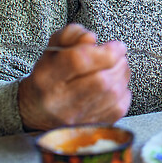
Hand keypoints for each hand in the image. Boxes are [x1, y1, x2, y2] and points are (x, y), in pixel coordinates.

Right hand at [17, 24, 131, 130]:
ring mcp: (77, 119)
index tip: (116, 45)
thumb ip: (72, 35)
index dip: (104, 51)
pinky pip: (119, 107)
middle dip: (117, 63)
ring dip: (122, 75)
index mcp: (47, 78)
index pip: (78, 62)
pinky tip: (115, 84)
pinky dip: (123, 91)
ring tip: (117, 67)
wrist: (38, 111)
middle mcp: (60, 102)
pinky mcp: (91, 127)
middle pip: (100, 81)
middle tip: (118, 55)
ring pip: (112, 94)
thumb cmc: (50, 74)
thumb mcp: (54, 48)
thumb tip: (91, 39)